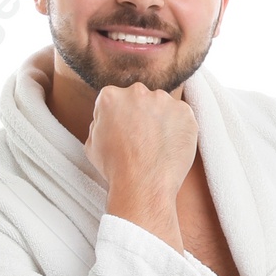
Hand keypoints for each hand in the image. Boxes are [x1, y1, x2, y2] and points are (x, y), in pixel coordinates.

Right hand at [86, 82, 199, 200]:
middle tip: (143, 140)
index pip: (116, 101)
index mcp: (110, 96)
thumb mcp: (92, 144)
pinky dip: (180, 130)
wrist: (143, 184)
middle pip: (140, 100)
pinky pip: (182, 117)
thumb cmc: (116, 169)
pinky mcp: (184, 112)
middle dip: (142, 116)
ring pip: (163, 107)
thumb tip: (107, 120)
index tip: (125, 133)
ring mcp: (163, 100)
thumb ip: (100, 123)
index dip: (121, 119)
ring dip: (161, 121)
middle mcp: (136, 92)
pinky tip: (171, 147)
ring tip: (158, 146)